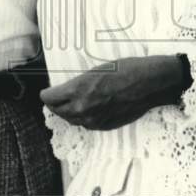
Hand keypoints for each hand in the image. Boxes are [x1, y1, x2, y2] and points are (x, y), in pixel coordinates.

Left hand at [40, 54, 189, 129]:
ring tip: (69, 104)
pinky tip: (87, 109)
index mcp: (78, 90)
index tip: (46, 91)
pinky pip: (87, 124)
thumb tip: (69, 89)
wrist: (149, 83)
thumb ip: (79, 83)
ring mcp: (94, 120)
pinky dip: (83, 118)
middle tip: (55, 98)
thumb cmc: (125, 70)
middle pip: (58, 111)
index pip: (50, 99)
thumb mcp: (96, 70)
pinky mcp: (106, 126)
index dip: (46, 94)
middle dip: (55, 104)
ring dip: (68, 112)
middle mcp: (83, 108)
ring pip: (72, 120)